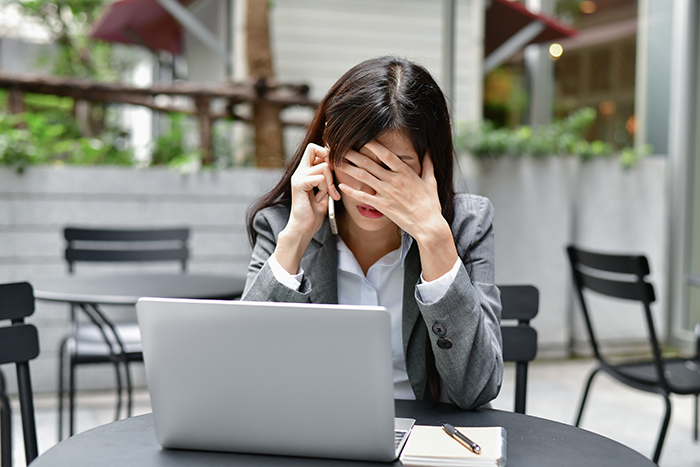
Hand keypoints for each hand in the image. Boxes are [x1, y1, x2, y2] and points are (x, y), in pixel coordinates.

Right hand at [274, 144, 339, 273]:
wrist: (303, 229)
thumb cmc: (314, 213)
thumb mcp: (325, 192)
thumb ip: (329, 178)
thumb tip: (340, 164)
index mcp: (304, 171)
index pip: (313, 148)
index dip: (326, 153)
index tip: (334, 169)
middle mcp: (299, 171)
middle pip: (314, 149)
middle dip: (329, 163)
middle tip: (332, 183)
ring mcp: (298, 177)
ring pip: (323, 167)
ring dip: (330, 183)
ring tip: (327, 196)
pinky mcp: (298, 184)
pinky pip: (320, 178)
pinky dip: (325, 189)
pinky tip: (321, 199)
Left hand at [335, 140, 457, 280]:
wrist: (427, 225)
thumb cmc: (430, 204)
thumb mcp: (431, 181)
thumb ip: (428, 164)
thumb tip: (429, 151)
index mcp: (405, 172)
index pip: (386, 155)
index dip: (373, 145)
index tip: (362, 138)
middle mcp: (393, 180)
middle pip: (369, 164)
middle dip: (353, 154)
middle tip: (341, 147)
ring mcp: (386, 193)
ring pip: (363, 177)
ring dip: (349, 169)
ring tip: (337, 162)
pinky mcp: (382, 205)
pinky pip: (363, 197)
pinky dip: (351, 191)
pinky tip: (341, 185)